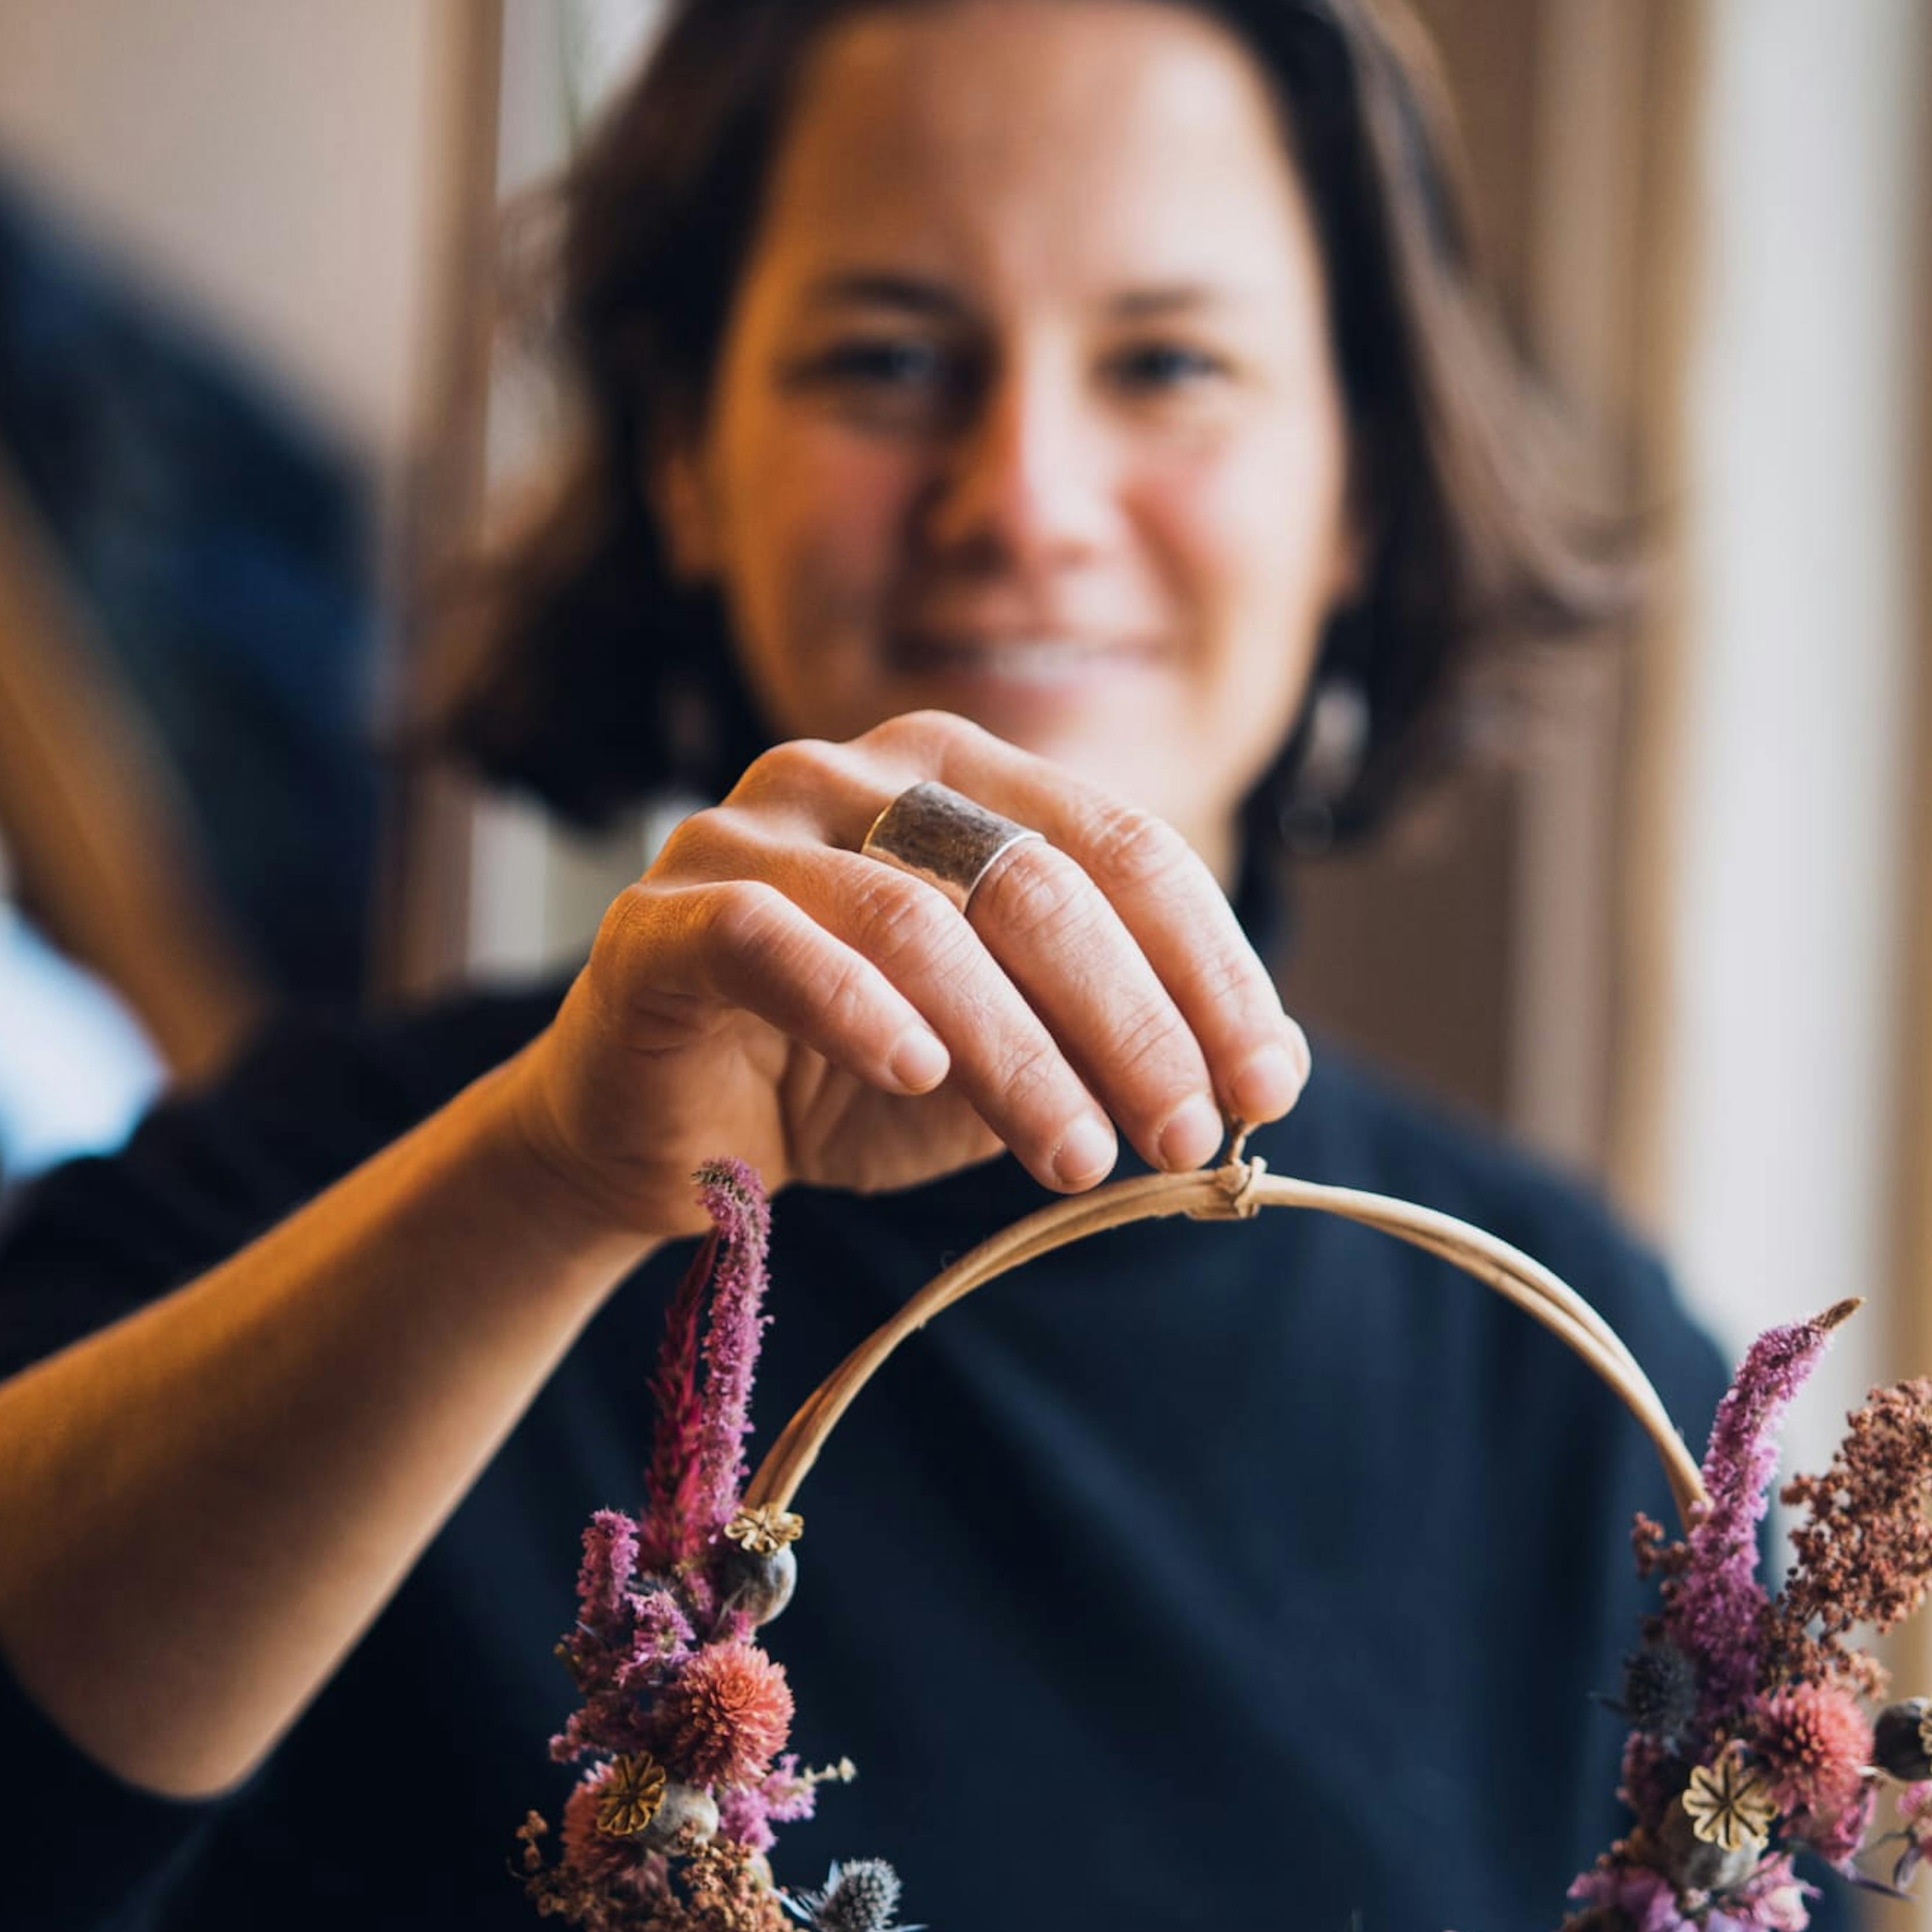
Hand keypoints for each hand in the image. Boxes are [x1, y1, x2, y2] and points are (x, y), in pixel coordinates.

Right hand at [504, 711, 1308, 1242]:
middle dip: (1135, 1021)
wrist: (664, 1133)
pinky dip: (857, 1008)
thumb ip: (1106, 1041)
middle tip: (1189, 1137)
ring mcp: (749, 832)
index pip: (1123, 848)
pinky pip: (774, 943)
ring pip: (921, 923)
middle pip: (1036, 883)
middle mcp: (858, 773)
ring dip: (1021, 1054)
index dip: (1210, 967)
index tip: (1267, 1083)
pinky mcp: (664, 918)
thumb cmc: (848, 1077)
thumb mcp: (1008, 1060)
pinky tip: (917, 1075)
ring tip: (1079, 1158)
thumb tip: (1260, 1076)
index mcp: (961, 777)